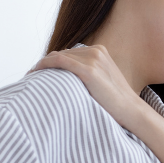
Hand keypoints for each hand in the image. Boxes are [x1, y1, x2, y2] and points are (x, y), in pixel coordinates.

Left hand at [30, 45, 144, 127]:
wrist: (131, 111)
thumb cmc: (117, 103)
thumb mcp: (104, 82)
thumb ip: (91, 74)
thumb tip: (69, 80)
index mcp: (100, 51)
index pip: (69, 53)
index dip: (53, 62)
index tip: (41, 73)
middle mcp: (96, 51)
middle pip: (62, 53)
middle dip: (47, 64)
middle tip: (34, 76)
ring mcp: (93, 59)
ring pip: (57, 56)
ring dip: (42, 65)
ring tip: (32, 77)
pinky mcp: (88, 70)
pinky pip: (58, 61)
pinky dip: (44, 65)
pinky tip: (34, 73)